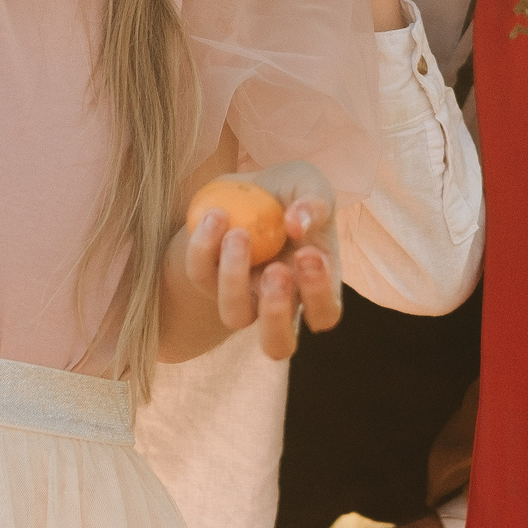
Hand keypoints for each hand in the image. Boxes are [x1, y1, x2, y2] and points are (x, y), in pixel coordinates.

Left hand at [166, 161, 341, 362]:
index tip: (308, 253)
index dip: (319, 295)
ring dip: (235, 278)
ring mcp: (241, 295)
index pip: (326, 313)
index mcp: (315, 284)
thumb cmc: (289, 191)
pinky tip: (216, 215)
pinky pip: (201, 275)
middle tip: (276, 271)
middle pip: (278, 344)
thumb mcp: (308, 183)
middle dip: (275, 314)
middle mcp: (279, 301)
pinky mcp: (207, 278)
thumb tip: (297, 224)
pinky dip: (205, 247)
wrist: (246, 187)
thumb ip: (315, 201)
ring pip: (234, 316)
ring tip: (240, 234)